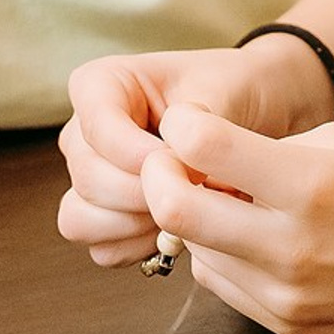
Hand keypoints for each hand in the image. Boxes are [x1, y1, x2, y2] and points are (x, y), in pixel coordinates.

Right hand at [57, 38, 333, 267]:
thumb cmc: (231, 90)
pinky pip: (102, 248)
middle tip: (196, 190)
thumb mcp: (221, 93)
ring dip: (137, 224)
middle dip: (144, 193)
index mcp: (99, 85)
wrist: (250, 116)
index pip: (98, 127)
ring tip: (186, 208)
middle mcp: (84, 132)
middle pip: (89, 178)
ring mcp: (89, 177)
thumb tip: (183, 180)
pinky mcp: (103, 217)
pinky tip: (176, 229)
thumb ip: (198, 132)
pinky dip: (138, 247)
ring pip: (82, 218)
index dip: (138, 155)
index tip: (185, 164)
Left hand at [137, 103, 333, 333]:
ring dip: (196, 220)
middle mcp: (292, 245)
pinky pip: (223, 284)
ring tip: (233, 199)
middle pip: (176, 210)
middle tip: (173, 161)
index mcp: (311, 184)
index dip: (181, 125)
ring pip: (194, 251)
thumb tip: (205, 155)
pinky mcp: (290, 325)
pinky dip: (222, 254)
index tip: (185, 120)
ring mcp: (288, 295)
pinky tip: (257, 234)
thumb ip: (271, 148)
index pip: (203, 147)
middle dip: (161, 178)